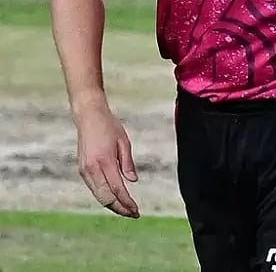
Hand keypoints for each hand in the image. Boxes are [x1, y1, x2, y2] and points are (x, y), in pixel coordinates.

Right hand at [74, 103, 139, 217]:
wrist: (88, 118)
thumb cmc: (109, 127)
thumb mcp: (124, 142)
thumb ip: (127, 163)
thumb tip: (132, 181)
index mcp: (104, 161)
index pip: (117, 189)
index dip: (127, 202)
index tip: (136, 211)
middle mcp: (92, 169)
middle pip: (106, 198)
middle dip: (120, 208)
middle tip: (133, 214)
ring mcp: (85, 171)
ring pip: (98, 195)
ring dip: (112, 205)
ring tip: (126, 209)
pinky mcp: (82, 170)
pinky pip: (94, 189)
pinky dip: (104, 196)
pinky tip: (115, 199)